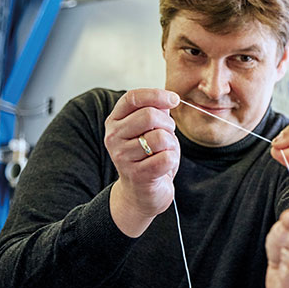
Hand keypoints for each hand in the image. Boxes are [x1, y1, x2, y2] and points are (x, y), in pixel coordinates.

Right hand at [105, 88, 180, 236]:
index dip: (156, 95)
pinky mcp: (137, 174)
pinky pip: (166, 157)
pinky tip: (164, 165)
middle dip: (168, 124)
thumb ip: (157, 111)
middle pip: (150, 115)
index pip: (133, 98)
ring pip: (160, 137)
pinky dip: (172, 159)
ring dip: (171, 143)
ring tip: (164, 151)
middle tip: (168, 134)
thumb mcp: (150, 129)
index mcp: (115, 121)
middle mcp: (113, 137)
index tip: (174, 99)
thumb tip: (168, 98)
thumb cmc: (148, 156)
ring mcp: (122, 157)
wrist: (141, 193)